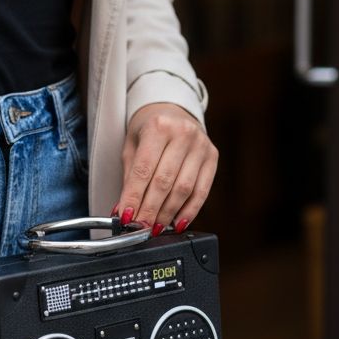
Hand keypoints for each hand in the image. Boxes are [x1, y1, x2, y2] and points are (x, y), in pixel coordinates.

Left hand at [113, 102, 218, 233]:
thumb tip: (125, 210)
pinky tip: (177, 223)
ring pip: (184, 189)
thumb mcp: (132, 145)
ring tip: (155, 228)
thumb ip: (130, 176)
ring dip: (168, 213)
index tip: (126, 217)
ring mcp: (201, 145)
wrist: (173, 110)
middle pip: (165, 181)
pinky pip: (202, 191)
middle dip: (150, 209)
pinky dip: (189, 211)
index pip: (144, 169)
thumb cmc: (148, 129)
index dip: (134, 196)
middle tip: (140, 228)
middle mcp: (183, 134)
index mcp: (158, 127)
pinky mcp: (213, 157)